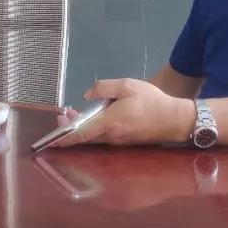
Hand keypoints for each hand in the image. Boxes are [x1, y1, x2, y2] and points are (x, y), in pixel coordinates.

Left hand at [53, 79, 195, 146]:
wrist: (175, 119)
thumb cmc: (151, 101)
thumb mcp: (127, 86)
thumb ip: (104, 88)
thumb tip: (87, 96)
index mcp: (109, 123)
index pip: (81, 134)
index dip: (65, 137)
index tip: (51, 139)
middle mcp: (111, 136)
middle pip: (85, 136)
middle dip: (71, 127)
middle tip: (63, 115)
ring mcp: (119, 141)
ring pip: (95, 137)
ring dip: (83, 127)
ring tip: (75, 114)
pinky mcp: (127, 142)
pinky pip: (105, 137)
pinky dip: (95, 129)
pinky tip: (96, 118)